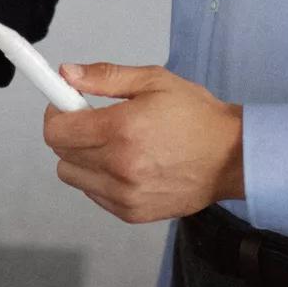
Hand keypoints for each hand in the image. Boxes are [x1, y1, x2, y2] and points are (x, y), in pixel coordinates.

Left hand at [43, 62, 242, 225]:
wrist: (232, 157)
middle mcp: (119, 167)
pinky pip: (93, 194)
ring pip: (73, 176)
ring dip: (82, 158)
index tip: (67, 105)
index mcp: (120, 130)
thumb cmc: (195, 115)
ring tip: (113, 144)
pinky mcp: (133, 212)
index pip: (56, 130)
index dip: (56, 113)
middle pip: (61, 153)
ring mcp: (125, 195)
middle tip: (95, 121)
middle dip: (70, 133)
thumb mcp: (153, 81)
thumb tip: (66, 73)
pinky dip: (99, 179)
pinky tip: (125, 164)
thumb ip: (105, 77)